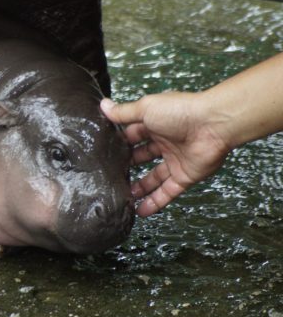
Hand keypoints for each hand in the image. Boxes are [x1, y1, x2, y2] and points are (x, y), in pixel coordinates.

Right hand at [100, 93, 230, 215]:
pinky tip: (141, 210)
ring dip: (140, 187)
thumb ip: (124, 112)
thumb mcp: (145, 108)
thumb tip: (104, 106)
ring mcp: (175, 160)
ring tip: (124, 195)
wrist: (214, 125)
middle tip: (112, 175)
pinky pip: (168, 192)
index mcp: (155, 124)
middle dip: (128, 166)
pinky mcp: (185, 176)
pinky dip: (155, 202)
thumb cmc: (181, 111)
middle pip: (143, 157)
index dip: (120, 143)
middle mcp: (166, 142)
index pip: (133, 135)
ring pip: (154, 177)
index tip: (105, 152)